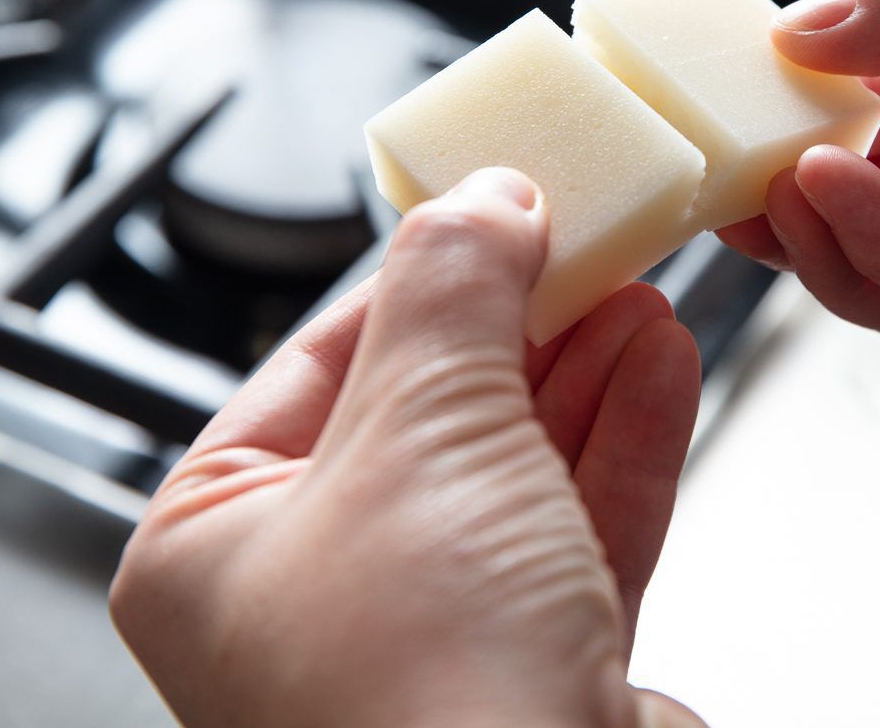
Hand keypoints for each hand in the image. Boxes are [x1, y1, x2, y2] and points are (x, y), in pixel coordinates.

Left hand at [111, 168, 705, 727]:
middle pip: (435, 402)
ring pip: (518, 461)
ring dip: (585, 368)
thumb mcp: (425, 428)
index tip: (503, 202)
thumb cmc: (426, 692)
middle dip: (524, 317)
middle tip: (587, 234)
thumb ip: (452, 292)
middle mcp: (318, 591)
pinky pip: (576, 523)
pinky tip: (660, 364)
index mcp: (219, 541)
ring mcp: (435, 631)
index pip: (329, 355)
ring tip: (637, 287)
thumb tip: (480, 199)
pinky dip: (622, 438)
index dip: (428, 269)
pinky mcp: (535, 662)